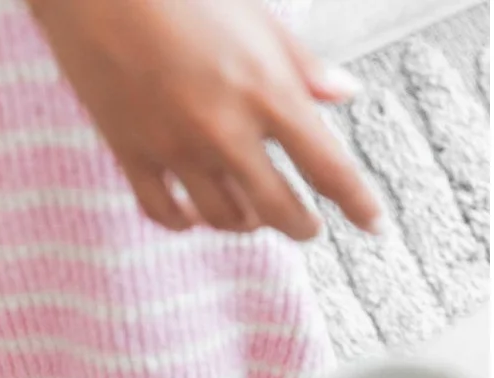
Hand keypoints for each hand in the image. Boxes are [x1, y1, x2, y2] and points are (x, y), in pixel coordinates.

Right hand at [28, 0, 382, 239]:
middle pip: (279, 209)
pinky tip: (195, 214)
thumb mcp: (259, 18)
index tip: (374, 223)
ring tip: (252, 214)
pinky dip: (186, 221)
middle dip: (302, 226)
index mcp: (266, 92)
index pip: (329, 166)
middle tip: (308, 227)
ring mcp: (176, 148)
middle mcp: (225, 131)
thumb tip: (343, 93)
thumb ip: (302, 65)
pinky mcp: (133, 155)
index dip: (358, 203)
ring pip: (225, 218)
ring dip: (246, 223)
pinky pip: (166, 213)